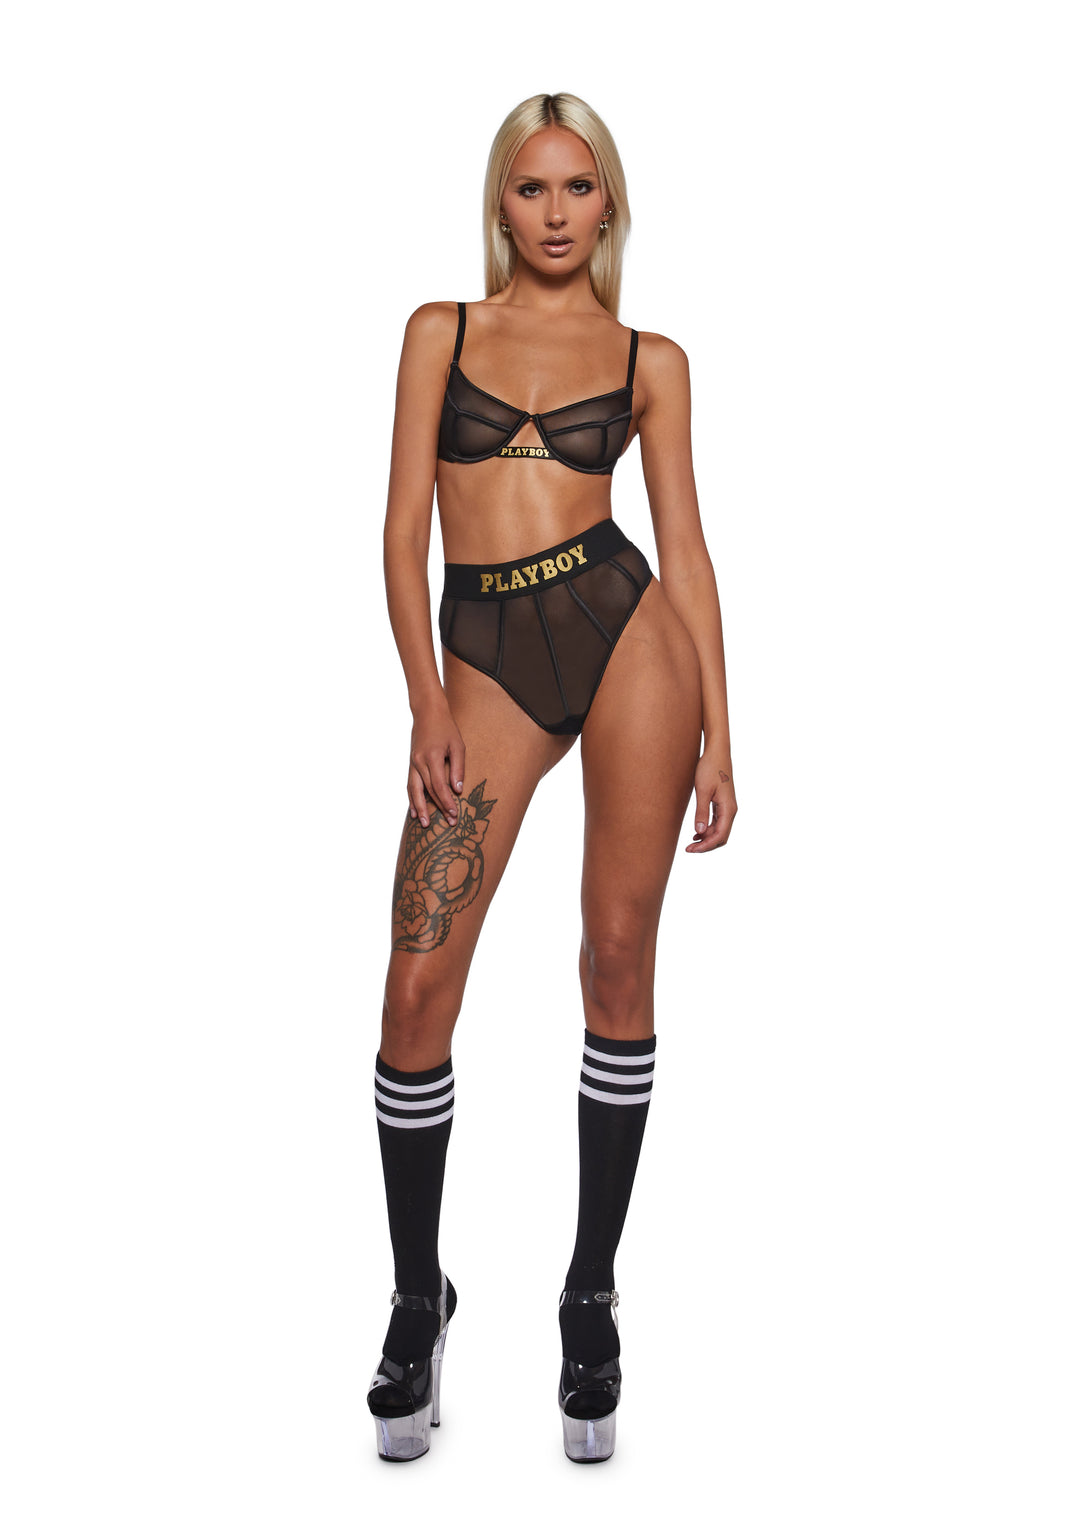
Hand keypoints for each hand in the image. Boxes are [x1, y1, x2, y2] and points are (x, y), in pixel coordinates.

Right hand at [407, 700, 465, 827]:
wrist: (427, 713)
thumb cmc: (446, 727)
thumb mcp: (458, 745)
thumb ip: (458, 768)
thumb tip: (458, 790)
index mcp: (432, 757)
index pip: (439, 786)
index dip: (447, 801)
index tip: (455, 814)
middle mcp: (419, 762)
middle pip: (428, 791)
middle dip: (438, 808)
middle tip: (448, 823)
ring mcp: (413, 763)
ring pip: (414, 790)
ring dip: (420, 808)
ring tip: (425, 823)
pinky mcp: (411, 764)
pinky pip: (410, 784)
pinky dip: (412, 798)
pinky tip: (414, 811)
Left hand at [685, 756, 736, 852]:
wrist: (717, 752)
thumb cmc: (709, 768)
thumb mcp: (703, 790)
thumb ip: (701, 812)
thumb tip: (700, 832)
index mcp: (728, 808)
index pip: (720, 835)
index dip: (706, 846)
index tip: (691, 850)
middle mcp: (731, 810)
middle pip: (721, 836)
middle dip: (706, 845)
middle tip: (688, 849)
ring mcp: (728, 807)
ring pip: (720, 831)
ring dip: (707, 839)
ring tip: (690, 844)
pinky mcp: (723, 803)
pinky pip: (718, 822)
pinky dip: (708, 830)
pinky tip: (697, 833)